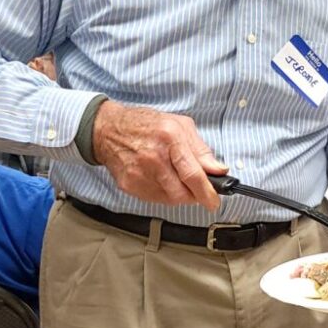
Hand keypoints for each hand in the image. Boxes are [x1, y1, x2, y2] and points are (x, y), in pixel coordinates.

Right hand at [92, 101, 226, 209]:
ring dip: (179, 194)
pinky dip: (163, 194)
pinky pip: (154, 199)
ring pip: (169, 199)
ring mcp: (139, 173)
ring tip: (175, 178)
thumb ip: (202, 150)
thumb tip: (219, 170)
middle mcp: (154, 158)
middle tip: (197, 189)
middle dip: (194, 195)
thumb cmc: (146, 125)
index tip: (214, 202)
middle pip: (181, 193)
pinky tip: (161, 179)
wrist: (109, 130)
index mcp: (171, 139)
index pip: (193, 174)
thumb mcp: (181, 126)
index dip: (207, 192)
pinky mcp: (129, 185)